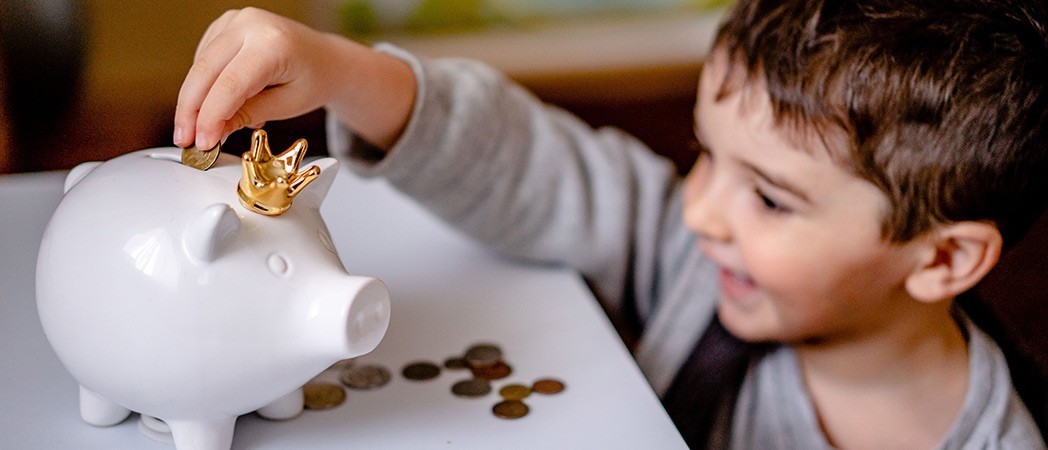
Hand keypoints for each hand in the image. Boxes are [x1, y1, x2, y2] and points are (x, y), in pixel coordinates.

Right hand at [173, 7, 414, 150]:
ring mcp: (236, 19)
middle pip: (205, 70)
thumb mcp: (287, 105)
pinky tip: (219, 102)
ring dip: (195, 100)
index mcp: (273, 44)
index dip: (210, 116)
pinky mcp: (226, 23)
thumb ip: (247, 115)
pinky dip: (205, 84)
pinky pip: (203, 57)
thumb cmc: (313, 80)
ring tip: (207, 128)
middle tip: (185, 140)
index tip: (201, 143)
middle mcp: (251, 24)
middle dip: (191, 110)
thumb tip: (211, 131)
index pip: (230, 84)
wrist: (325, 59)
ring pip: (199, 64)